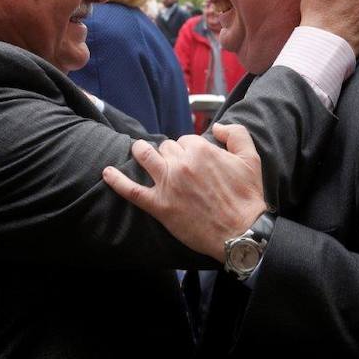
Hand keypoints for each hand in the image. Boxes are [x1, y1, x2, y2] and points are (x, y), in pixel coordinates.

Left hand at [102, 123, 267, 262]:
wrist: (241, 232)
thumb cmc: (246, 197)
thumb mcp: (251, 158)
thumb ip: (235, 134)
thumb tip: (216, 126)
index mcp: (200, 149)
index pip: (185, 140)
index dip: (189, 150)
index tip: (194, 161)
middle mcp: (180, 163)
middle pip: (166, 148)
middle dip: (170, 154)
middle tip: (177, 167)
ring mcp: (167, 184)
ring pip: (146, 158)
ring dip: (140, 151)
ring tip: (137, 151)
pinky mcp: (159, 205)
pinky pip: (131, 190)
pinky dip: (116, 181)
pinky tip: (106, 173)